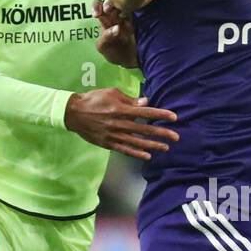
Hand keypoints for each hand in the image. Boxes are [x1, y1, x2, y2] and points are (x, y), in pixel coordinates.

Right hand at [64, 89, 178, 160]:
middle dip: (162, 133)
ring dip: (153, 145)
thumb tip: (146, 102)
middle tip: (176, 137)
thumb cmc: (94, 99)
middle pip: (145, 129)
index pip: (146, 112)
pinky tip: (147, 156)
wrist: (73, 113)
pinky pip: (125, 150)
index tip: (174, 117)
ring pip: (137, 142)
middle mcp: (120, 124)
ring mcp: (114, 135)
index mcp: (122, 110)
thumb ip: (129, 100)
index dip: (161, 115)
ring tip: (166, 148)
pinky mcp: (108, 143)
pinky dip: (137, 153)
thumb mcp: (112, 94)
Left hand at [92, 0, 137, 68]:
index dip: (97, 6)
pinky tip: (133, 21)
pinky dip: (136, 13)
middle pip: (113, 2)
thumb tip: (117, 28)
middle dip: (110, 5)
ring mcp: (130, 17)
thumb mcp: (104, 48)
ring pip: (126, 5)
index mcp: (106, 20)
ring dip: (124, 7)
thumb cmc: (116, 54)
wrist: (133, 61)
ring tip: (123, 17)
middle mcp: (117, 15)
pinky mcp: (141, 20)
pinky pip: (139, 12)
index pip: (99, 6)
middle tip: (110, 11)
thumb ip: (105, 38)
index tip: (97, 14)